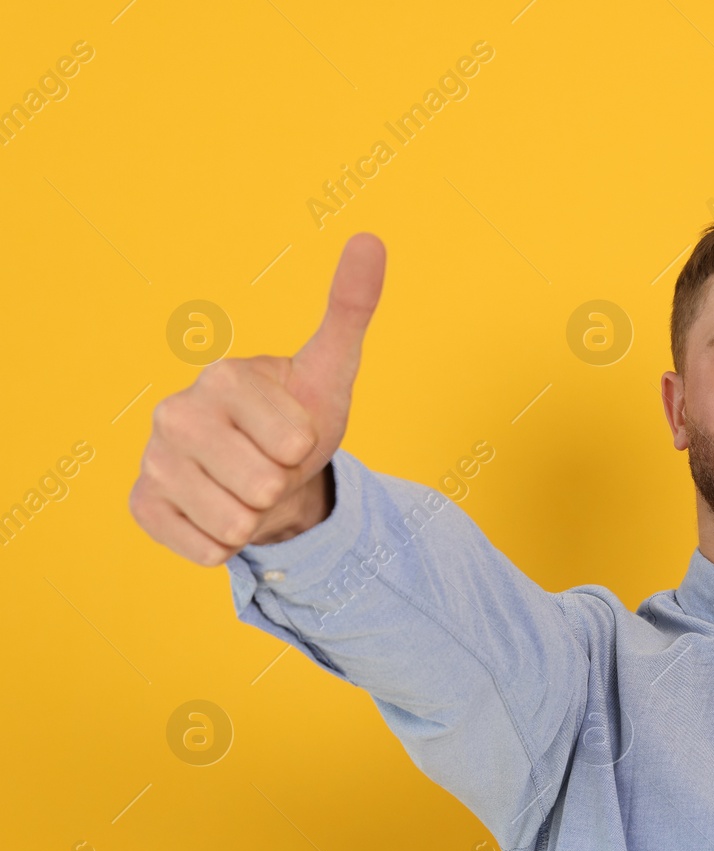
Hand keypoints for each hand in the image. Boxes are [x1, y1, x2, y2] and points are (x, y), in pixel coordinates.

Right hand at [129, 233, 386, 564]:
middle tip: (269, 463)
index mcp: (223, 376)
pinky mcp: (142, 506)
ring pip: (236, 523)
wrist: (261, 471)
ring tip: (246, 486)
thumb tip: (372, 238)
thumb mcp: (330, 370)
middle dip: (280, 484)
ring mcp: (153, 460)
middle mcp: (173, 412)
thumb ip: (351, 308)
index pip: (295, 444)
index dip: (305, 448)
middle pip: (263, 486)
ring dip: (254, 516)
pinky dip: (223, 543)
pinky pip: (206, 550)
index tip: (290, 432)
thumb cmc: (296, 418)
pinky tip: (217, 511)